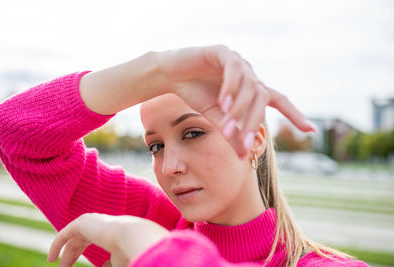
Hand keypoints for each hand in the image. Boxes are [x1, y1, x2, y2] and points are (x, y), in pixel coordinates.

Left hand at [47, 213, 168, 266]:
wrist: (131, 237)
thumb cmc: (129, 252)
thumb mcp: (118, 261)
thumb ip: (109, 263)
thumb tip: (103, 266)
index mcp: (108, 230)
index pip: (90, 239)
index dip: (80, 253)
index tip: (75, 265)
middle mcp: (99, 223)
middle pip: (79, 239)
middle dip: (70, 254)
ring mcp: (90, 221)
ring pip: (71, 237)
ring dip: (63, 251)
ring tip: (53, 262)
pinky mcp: (81, 223)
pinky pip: (64, 235)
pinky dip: (56, 246)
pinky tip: (51, 258)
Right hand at [158, 45, 315, 157]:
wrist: (171, 75)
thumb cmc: (197, 95)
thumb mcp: (217, 119)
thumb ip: (232, 134)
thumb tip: (243, 155)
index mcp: (251, 89)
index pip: (278, 101)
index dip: (294, 114)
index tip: (310, 130)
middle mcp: (249, 74)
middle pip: (263, 98)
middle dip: (254, 122)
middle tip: (245, 142)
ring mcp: (238, 62)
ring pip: (249, 86)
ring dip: (239, 109)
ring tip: (226, 127)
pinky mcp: (222, 53)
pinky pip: (233, 70)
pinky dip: (230, 88)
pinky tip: (223, 103)